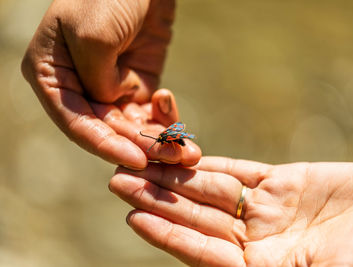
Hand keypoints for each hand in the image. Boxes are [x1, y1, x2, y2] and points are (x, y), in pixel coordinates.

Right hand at [21, 0, 199, 167]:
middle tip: (174, 159)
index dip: (104, 145)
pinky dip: (165, 122)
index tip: (136, 160)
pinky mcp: (138, 85)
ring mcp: (109, 87)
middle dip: (141, 146)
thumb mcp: (93, 34)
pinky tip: (177, 119)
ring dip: (159, 141)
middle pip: (107, 130)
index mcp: (53, 75)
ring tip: (187, 152)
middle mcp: (78, 86)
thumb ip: (96, 79)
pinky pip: (150, 114)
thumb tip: (109, 105)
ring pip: (131, 127)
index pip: (75, 122)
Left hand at [109, 157, 352, 265]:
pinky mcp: (281, 183)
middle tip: (120, 181)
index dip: (170, 233)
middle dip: (160, 198)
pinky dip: (212, 162)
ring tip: (141, 160)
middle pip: (198, 217)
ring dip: (177, 175)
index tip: (134, 216)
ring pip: (212, 190)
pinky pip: (240, 171)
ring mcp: (268, 210)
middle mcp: (258, 241)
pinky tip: (184, 153)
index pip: (204, 252)